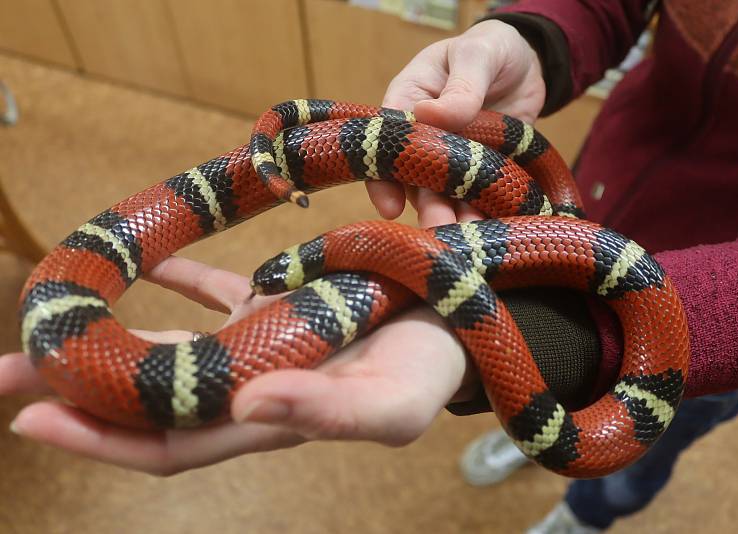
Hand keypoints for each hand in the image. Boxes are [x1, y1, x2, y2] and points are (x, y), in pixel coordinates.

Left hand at [0, 256, 472, 474]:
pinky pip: (215, 293)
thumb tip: (246, 411)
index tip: (33, 416)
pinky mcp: (277, 305)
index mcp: (272, 421)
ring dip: (106, 339)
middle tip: (2, 371)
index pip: (172, 444)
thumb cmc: (432, 372)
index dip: (103, 439)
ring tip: (47, 321)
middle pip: (149, 401)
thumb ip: (325, 415)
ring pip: (167, 349)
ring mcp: (258, 346)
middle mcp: (251, 388)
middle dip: (75, 391)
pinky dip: (181, 280)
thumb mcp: (393, 405)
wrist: (459, 328)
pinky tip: (151, 261)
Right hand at [368, 19, 546, 226]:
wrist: (529, 63)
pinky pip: (480, 198)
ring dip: (458, 220)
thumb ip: (461, 85)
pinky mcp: (483, 173)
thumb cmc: (491, 48)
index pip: (388, 147)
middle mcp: (425, 140)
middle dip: (428, 209)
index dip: (384, 179)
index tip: (390, 207)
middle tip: (440, 232)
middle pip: (418, 181)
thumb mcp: (477, 55)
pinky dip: (487, 215)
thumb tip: (430, 114)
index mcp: (408, 105)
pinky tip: (495, 231)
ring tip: (471, 240)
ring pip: (449, 197)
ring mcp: (454, 161)